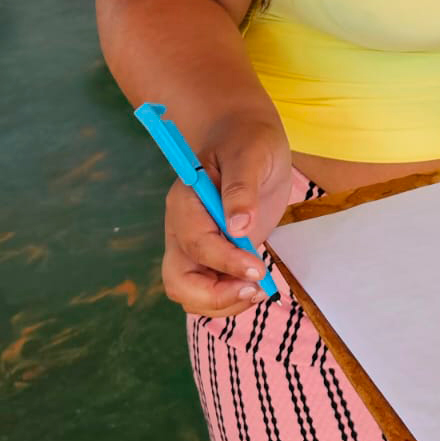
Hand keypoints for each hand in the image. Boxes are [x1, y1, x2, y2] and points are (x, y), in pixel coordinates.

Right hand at [161, 115, 292, 317]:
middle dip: (215, 296)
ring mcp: (195, 246)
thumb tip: (239, 227)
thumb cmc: (248, 140)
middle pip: (179, 281)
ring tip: (260, 290)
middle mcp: (183, 229)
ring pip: (190, 294)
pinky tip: (256, 285)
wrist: (246, 137)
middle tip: (255, 290)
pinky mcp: (213, 256)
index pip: (196, 244)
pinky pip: (210, 291)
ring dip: (224, 303)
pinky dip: (230, 299)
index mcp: (186, 201)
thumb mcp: (251, 153)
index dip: (226, 261)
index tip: (257, 269)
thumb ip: (242, 188)